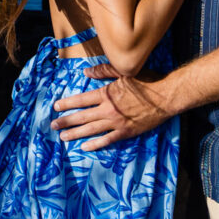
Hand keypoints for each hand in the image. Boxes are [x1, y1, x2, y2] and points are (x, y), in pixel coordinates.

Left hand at [51, 75, 174, 151]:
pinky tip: (85, 147)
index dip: (67, 103)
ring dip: (76, 133)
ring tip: (63, 137)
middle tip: (53, 125)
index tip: (56, 107)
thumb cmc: (146, 81)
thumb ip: (103, 72)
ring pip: (92, 130)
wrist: (165, 97)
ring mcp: (117, 123)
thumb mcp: (123, 72)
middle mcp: (109, 110)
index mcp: (107, 94)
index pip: (82, 100)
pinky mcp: (126, 132)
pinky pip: (108, 140)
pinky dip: (96, 144)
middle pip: (82, 116)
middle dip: (66, 121)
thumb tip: (85, 71)